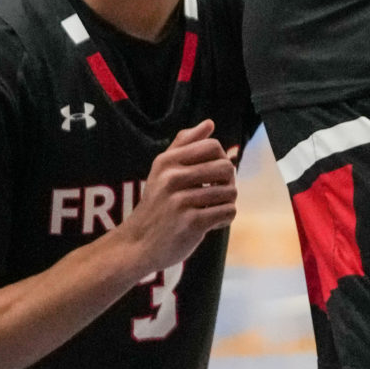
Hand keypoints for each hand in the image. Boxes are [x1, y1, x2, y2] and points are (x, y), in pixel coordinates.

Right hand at [121, 120, 237, 272]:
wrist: (138, 244)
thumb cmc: (156, 205)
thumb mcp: (162, 171)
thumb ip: (184, 144)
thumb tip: (209, 123)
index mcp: (166, 162)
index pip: (212, 146)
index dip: (221, 159)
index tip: (212, 175)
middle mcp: (172, 178)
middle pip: (226, 167)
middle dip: (228, 182)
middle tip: (217, 193)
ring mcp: (181, 201)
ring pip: (230, 192)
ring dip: (226, 203)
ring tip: (212, 209)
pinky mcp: (191, 223)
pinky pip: (228, 212)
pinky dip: (224, 219)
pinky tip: (211, 223)